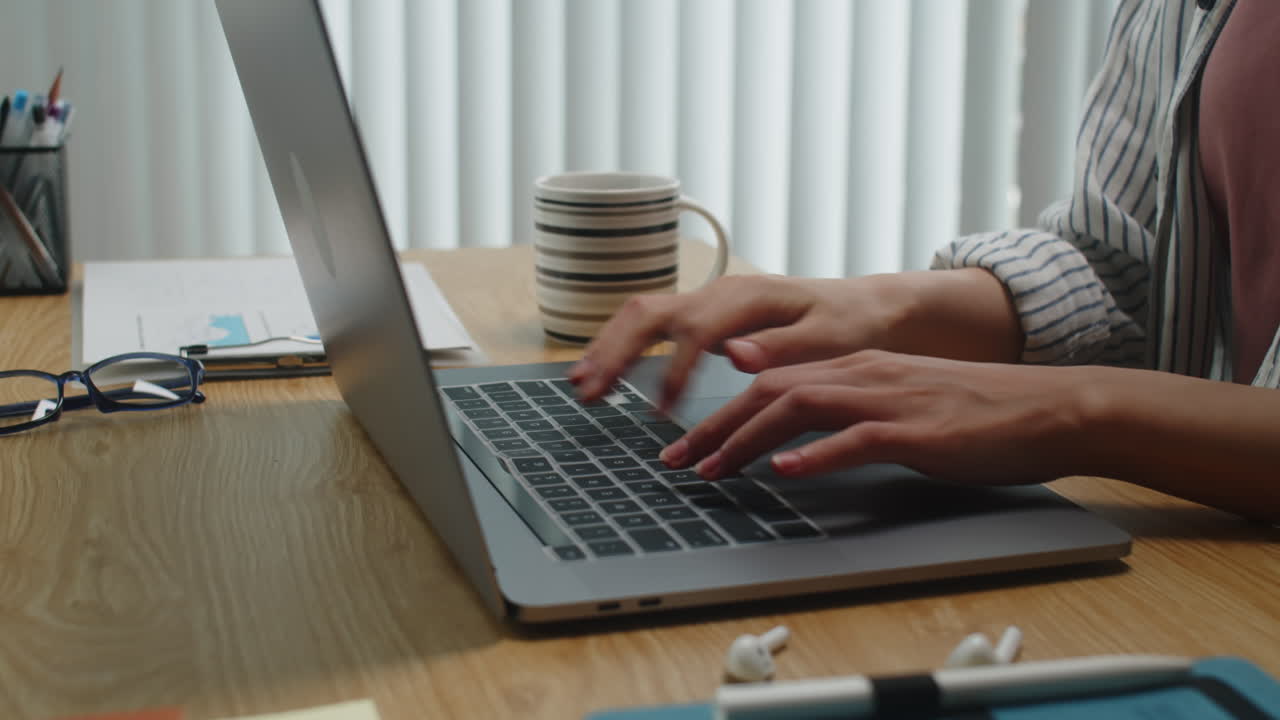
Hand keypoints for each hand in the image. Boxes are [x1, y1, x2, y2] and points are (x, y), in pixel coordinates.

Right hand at [568, 274, 910, 409]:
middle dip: (616, 352)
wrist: (864, 308)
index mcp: (747, 299)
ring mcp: (707, 302)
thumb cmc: (851, 327)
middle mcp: (719, 294)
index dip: (673, 371)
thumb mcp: (830, 340)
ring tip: (580, 384)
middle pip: (650, 314)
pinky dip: (621, 346)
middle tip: (589, 392)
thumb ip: (782, 347)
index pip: (695, 332)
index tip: (659, 412)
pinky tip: (602, 372)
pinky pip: (651, 325)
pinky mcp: (702, 316)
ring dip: (608, 348)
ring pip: (641, 315)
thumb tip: (734, 354)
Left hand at [659, 350, 1091, 485]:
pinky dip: (816, 455)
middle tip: (675, 463)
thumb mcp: (901, 406)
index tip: (687, 447)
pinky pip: (856, 439)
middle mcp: (864, 374)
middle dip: (714, 428)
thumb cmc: (978, 413)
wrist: (1050, 407)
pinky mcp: (918, 431)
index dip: (720, 414)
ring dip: (746, 440)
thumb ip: (850, 417)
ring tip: (711, 470)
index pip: (770, 384)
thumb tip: (801, 447)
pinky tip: (785, 473)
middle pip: (769, 391)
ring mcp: (890, 398)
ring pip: (798, 408)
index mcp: (857, 367)